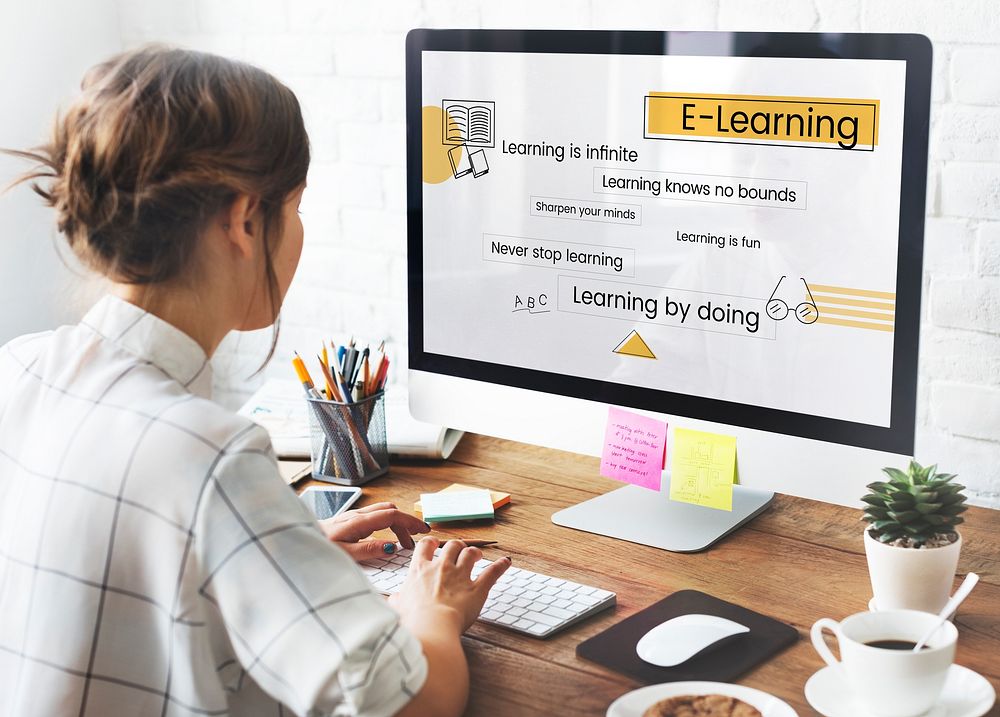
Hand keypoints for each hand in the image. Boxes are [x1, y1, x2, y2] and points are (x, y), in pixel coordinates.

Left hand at [319, 502, 429, 560]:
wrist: (299, 541)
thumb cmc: (319, 549)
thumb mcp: (345, 554)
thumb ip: (369, 550)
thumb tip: (392, 547)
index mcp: (358, 522)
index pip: (392, 515)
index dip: (410, 521)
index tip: (423, 531)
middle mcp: (357, 515)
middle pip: (390, 511)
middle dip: (406, 523)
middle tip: (415, 540)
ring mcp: (353, 516)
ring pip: (382, 512)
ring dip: (397, 523)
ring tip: (403, 542)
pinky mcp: (349, 520)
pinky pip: (374, 517)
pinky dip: (387, 524)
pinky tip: (385, 538)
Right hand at [388, 537, 510, 633]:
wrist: (430, 626)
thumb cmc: (412, 619)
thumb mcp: (397, 608)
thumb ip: (397, 600)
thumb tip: (393, 601)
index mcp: (420, 570)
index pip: (425, 546)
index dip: (432, 543)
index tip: (435, 544)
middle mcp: (441, 567)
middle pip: (452, 545)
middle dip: (457, 546)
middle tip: (459, 551)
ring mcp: (460, 576)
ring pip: (471, 553)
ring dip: (475, 552)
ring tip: (477, 555)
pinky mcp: (477, 588)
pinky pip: (492, 572)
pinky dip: (501, 566)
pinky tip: (506, 562)